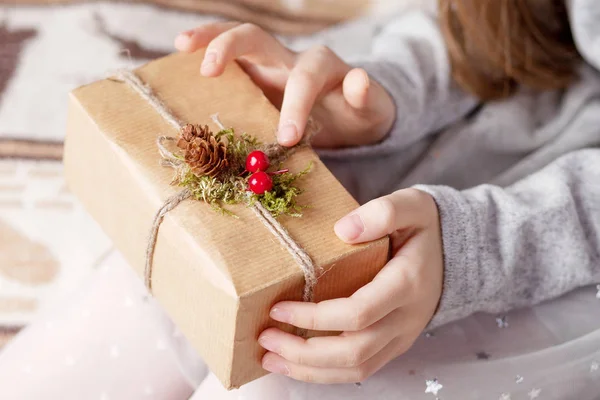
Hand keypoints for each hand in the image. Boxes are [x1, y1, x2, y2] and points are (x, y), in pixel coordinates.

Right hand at [174, 22, 394, 148]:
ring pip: (236, 41)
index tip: (287, 139)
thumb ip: (366, 97)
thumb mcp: (371, 110)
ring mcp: (269, 66)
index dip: (294, 106)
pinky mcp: (255, 78)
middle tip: (207, 69)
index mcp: (320, 67)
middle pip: (257, 37)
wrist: (352, 114)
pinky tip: (181, 65)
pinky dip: (206, 59)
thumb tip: (359, 79)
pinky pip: (229, 64)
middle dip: (231, 47)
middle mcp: (290, 59)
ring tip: (181, 45)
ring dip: (208, 39)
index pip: (303, 79)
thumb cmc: (358, 114)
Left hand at [257, 188, 443, 382]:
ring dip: (311, 371)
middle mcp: (406, 318)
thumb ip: (382, 212)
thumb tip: (343, 230)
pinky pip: (362, 369)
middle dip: (304, 352)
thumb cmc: (425, 226)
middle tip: (265, 339)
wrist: (458, 252)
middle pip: (354, 351)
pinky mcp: (394, 343)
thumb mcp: (411, 205)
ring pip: (357, 369)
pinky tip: (298, 364)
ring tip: (271, 359)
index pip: (358, 313)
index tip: (278, 308)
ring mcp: (401, 336)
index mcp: (406, 284)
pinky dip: (327, 373)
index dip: (315, 316)